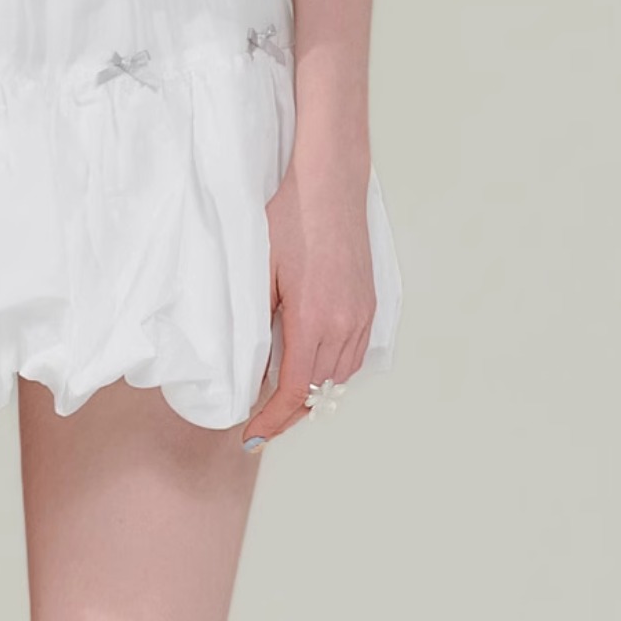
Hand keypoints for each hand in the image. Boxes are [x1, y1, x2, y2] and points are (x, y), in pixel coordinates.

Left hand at [240, 151, 375, 445]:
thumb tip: (254, 362)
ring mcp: (360, 315)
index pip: (294, 392)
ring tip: (285, 400)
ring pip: (340, 377)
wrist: (329, 185)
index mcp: (311, 320)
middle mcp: (343, 325)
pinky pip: (355, 354)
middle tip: (261, 425)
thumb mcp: (261, 273)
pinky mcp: (368, 304)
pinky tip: (314, 367)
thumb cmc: (290, 219)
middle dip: (289, 414)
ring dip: (314, 394)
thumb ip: (259, 322)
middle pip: (318, 392)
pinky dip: (333, 371)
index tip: (251, 436)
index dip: (272, 421)